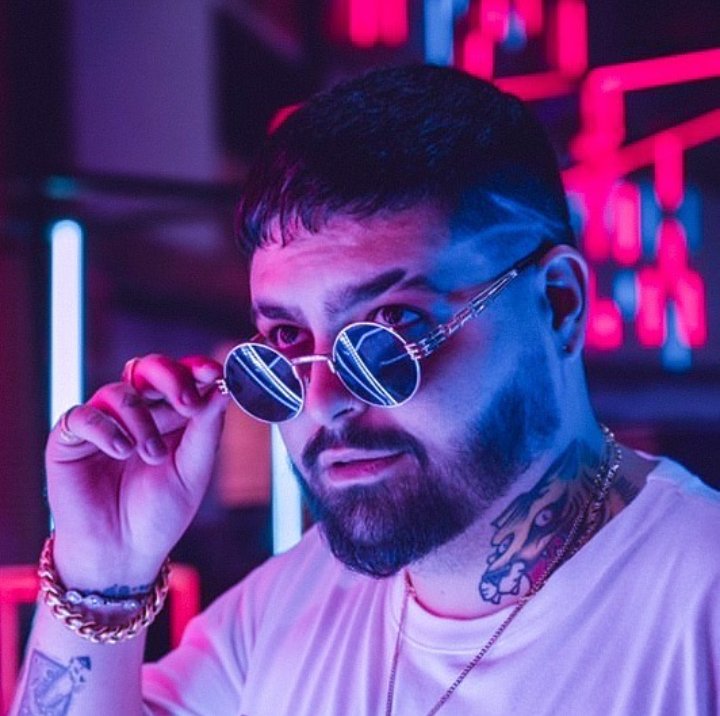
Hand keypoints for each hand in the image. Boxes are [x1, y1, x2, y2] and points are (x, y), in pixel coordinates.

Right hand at [45, 354, 229, 590]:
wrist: (122, 553)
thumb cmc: (159, 513)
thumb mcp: (194, 470)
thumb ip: (206, 429)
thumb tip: (223, 388)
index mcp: (171, 417)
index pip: (182, 376)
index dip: (196, 367)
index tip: (213, 372)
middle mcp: (137, 413)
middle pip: (148, 369)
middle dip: (171, 378)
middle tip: (187, 403)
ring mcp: (103, 423)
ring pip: (120, 392)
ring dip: (142, 420)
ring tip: (151, 455)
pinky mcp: (70, 440)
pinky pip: (84, 415)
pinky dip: (107, 429)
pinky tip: (122, 452)